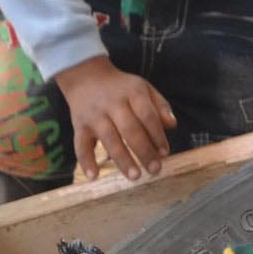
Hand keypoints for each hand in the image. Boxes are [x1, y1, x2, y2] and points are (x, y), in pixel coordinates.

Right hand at [56, 55, 176, 181]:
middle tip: (155, 169)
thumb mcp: (143, 89)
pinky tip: (94, 176)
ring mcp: (94, 115)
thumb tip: (172, 125)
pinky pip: (81, 145)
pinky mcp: (79, 126)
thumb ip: (160, 106)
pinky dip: (86, 161)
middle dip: (144, 151)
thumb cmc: (121, 88)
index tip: (165, 153)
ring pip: (109, 139)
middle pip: (130, 129)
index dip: (157, 135)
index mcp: (132, 92)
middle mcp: (112, 103)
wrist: (85, 77)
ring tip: (135, 176)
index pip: (147, 115)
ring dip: (122, 159)